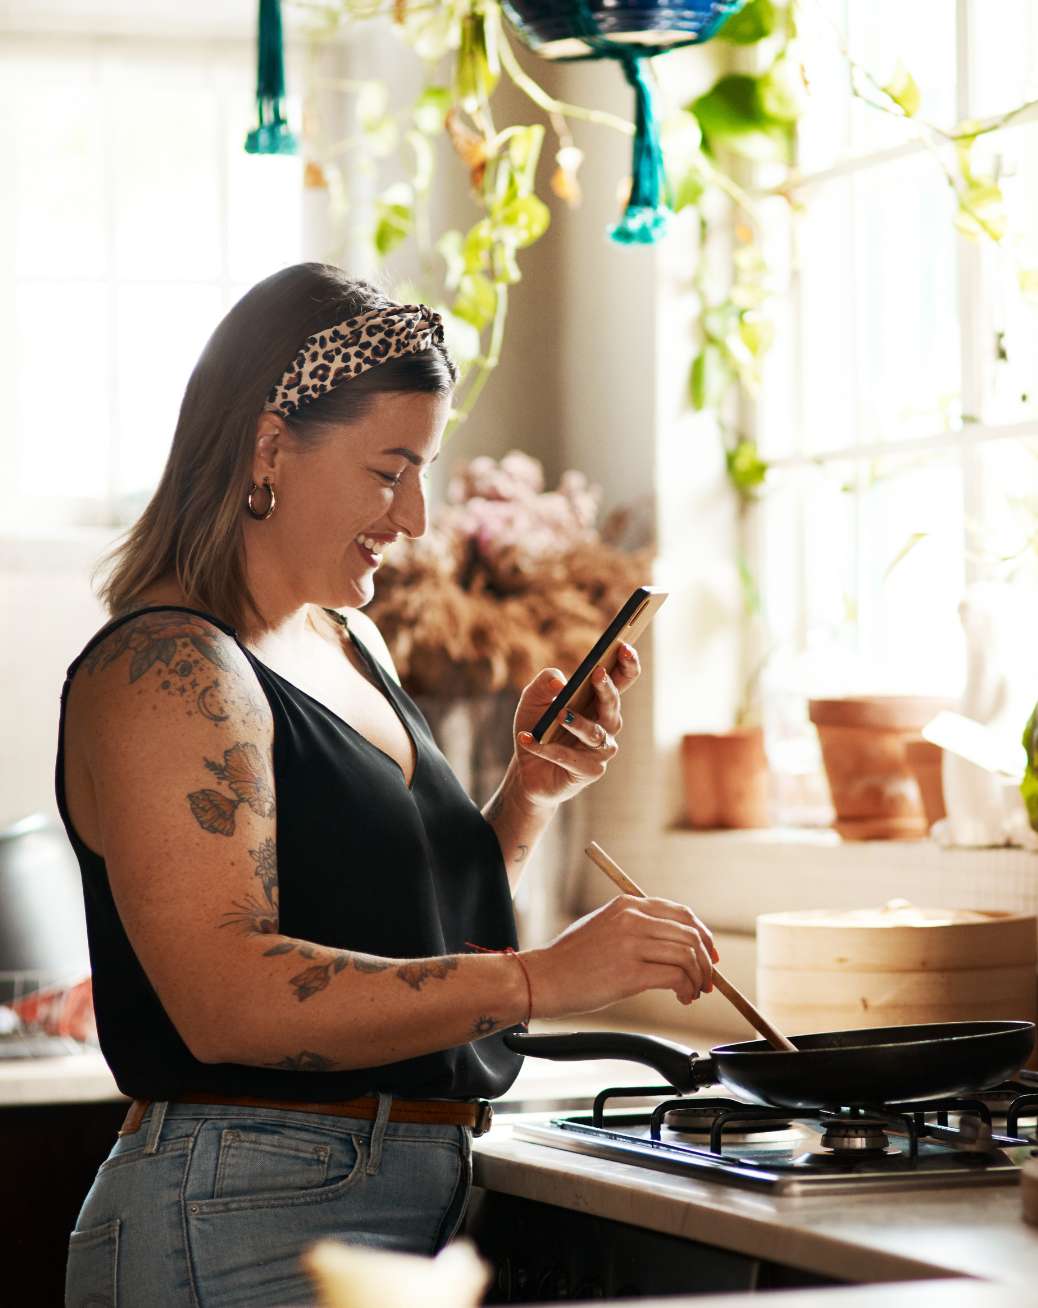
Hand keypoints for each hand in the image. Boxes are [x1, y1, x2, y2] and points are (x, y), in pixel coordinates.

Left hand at [511, 644, 640, 809]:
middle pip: (613, 705)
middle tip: (597, 673)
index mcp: (598, 701)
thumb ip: (544, 683)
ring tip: (560, 713)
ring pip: (596, 734)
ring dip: (578, 723)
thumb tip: (560, 684)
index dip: (628, 664)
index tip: (623, 646)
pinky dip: (548, 749)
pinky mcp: (589, 771)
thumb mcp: (532, 699)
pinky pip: (570, 758)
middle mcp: (606, 725)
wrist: (527, 769)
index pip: (622, 680)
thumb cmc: (537, 728)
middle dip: (607, 688)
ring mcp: (600, 750)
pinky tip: (529, 740)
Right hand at [521, 894, 718, 1018]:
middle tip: (706, 980)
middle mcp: (632, 919)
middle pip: (690, 934)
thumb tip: (675, 942)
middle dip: (705, 961)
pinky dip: (687, 989)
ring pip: (687, 956)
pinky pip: (676, 977)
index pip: (682, 913)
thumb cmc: (572, 959)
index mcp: (627, 904)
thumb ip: (636, 926)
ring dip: (698, 978)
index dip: (703, 935)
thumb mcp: (604, 925)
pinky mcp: (630, 973)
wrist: (544, 978)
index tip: (708, 955)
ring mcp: (631, 944)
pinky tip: (682, 997)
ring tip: (692, 992)